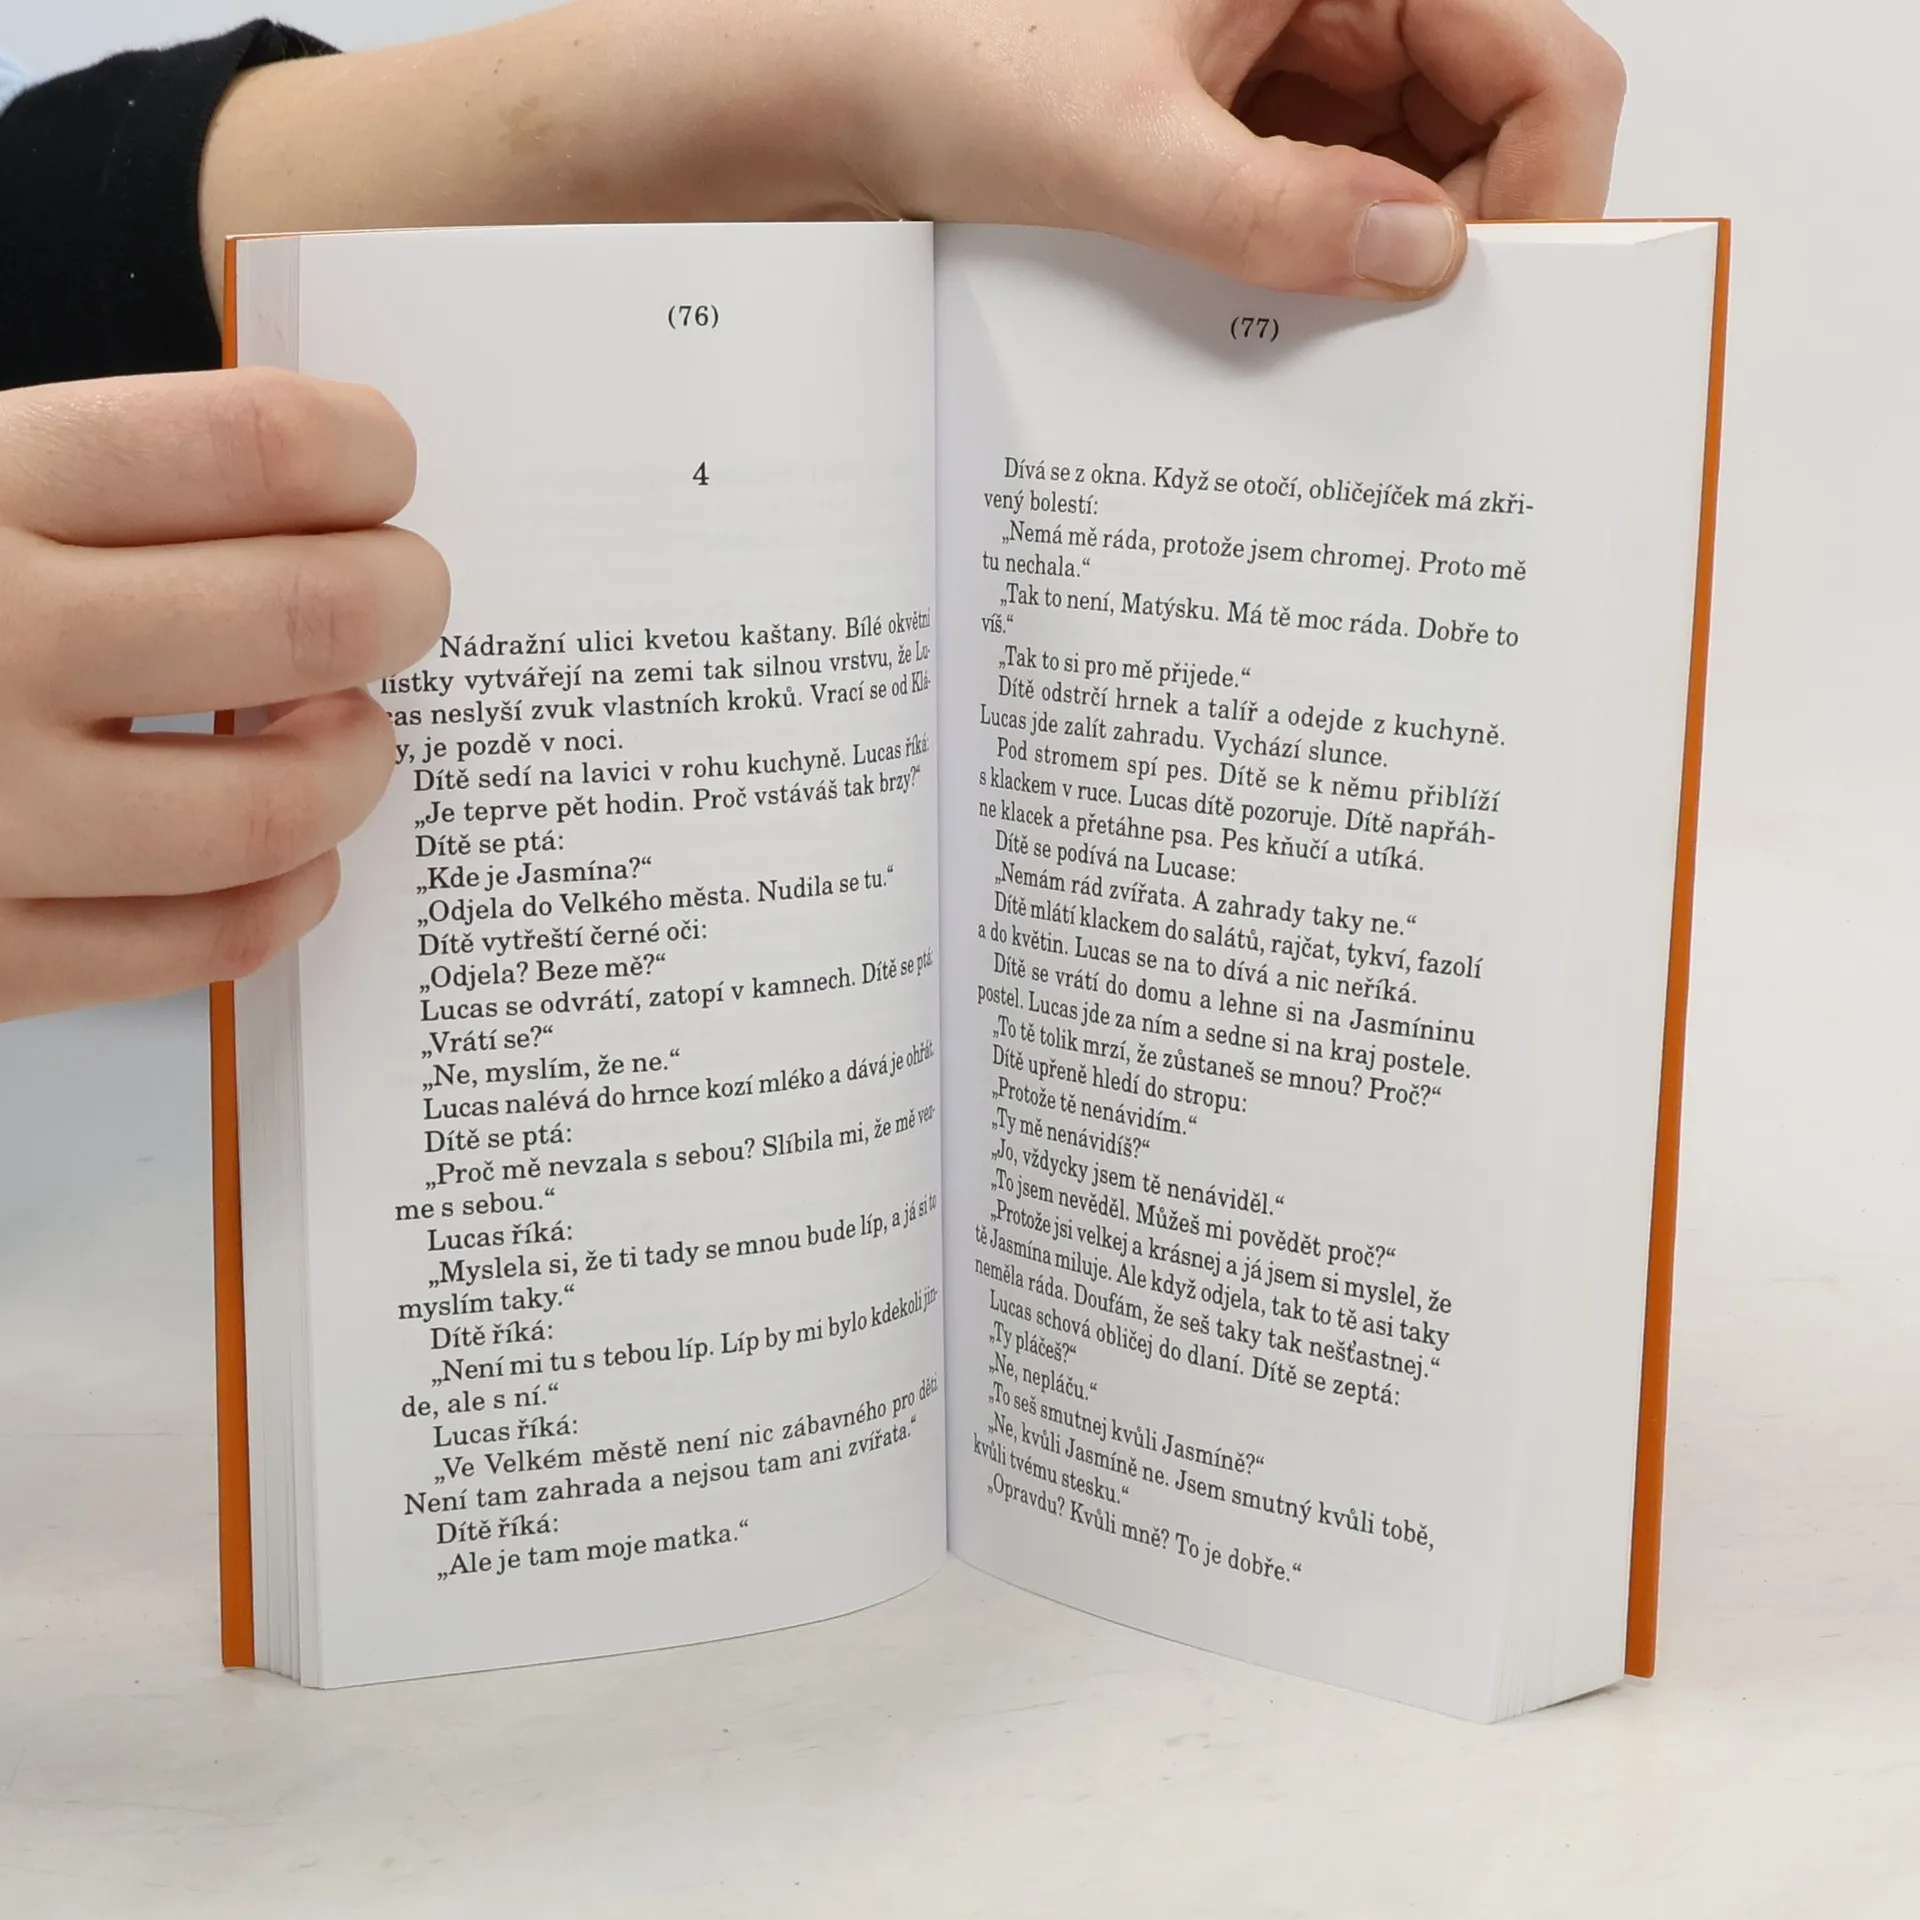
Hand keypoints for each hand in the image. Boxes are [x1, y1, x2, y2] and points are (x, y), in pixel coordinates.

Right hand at [0, 369, 449, 1020]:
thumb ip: (79, 480)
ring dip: (359, 762)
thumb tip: (309, 499)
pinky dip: (289, 894)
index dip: (365, 453)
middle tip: (408, 596)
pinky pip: (205, 941)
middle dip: (403, 599)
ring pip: (278, 804)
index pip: (253, 448)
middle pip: (306, 617)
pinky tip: (294, 856)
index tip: (383, 467)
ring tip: (348, 731)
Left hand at [850, 0, 1628, 293]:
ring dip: (1393, 264)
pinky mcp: (1256, 120)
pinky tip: (1293, 324)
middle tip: (1419, 354)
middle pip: (1493, 123)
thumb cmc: (944, 59)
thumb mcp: (1116, 148)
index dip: (1548, 189)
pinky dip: (1330, 265)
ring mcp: (1302, 57)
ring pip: (1419, 172)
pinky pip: (1340, 198)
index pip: (1537, 59)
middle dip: (1470, 239)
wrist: (841, 92)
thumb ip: (1269, 211)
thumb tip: (1419, 258)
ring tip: (1342, 346)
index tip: (1505, 308)